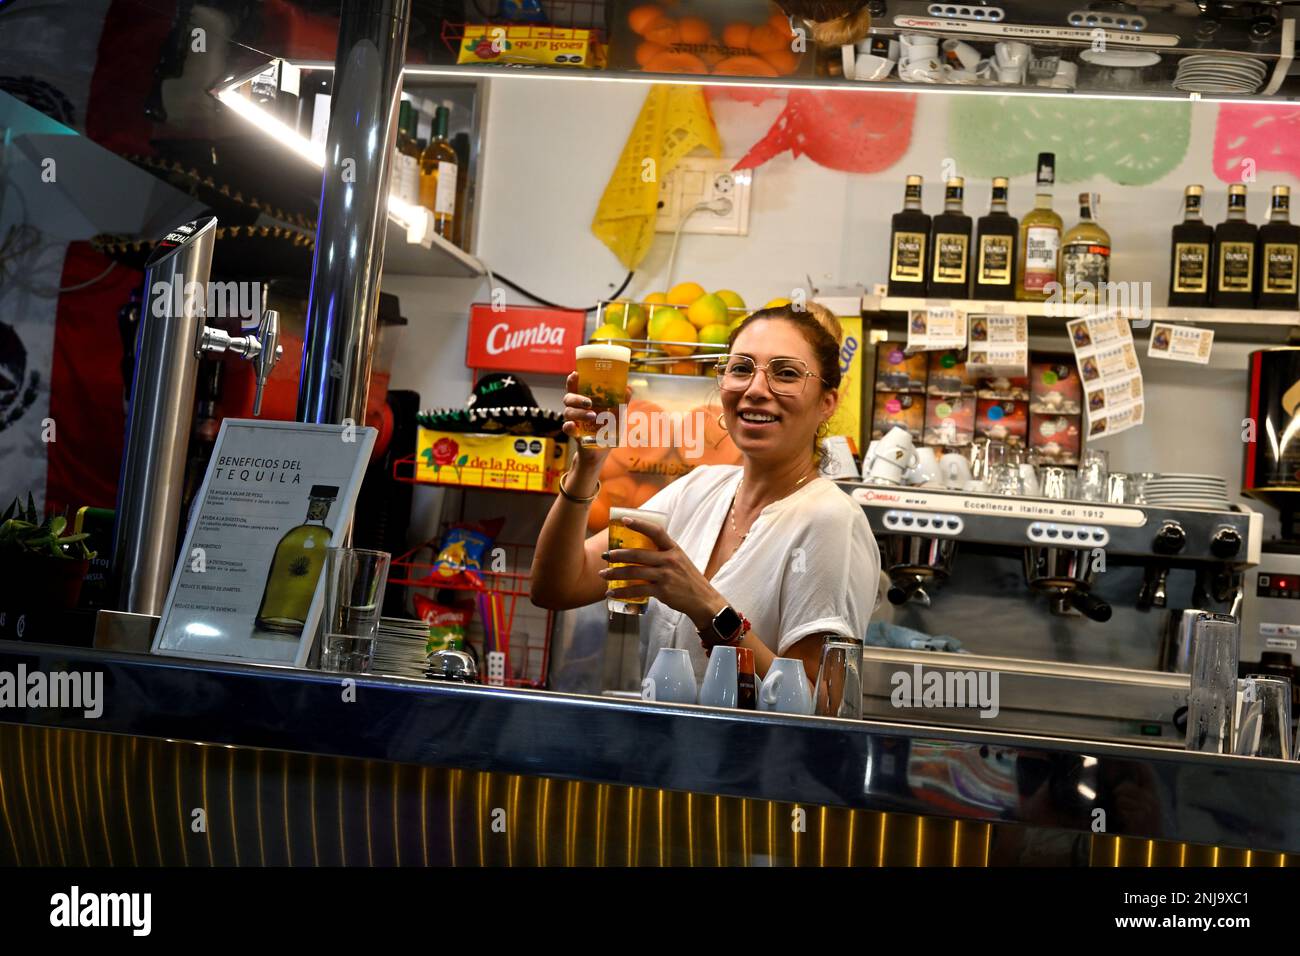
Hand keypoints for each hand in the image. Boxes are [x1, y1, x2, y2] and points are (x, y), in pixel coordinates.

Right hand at [561, 371, 631, 466]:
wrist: (601, 451)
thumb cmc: (607, 429)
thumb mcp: (617, 415)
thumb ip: (621, 403)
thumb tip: (628, 388)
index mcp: (584, 401)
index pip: (575, 387)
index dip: (573, 380)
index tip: (576, 374)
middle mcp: (576, 409)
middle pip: (568, 398)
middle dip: (577, 398)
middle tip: (589, 402)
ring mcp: (573, 421)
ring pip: (568, 412)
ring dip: (579, 413)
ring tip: (592, 416)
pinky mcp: (573, 434)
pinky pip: (566, 428)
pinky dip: (569, 426)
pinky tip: (574, 426)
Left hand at [600, 516, 726, 629]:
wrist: (702, 600)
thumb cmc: (688, 579)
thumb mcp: (680, 560)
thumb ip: (663, 554)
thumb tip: (639, 551)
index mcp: (674, 549)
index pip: (656, 531)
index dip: (640, 524)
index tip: (624, 520)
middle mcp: (670, 560)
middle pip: (638, 554)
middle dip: (618, 555)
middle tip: (605, 555)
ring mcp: (666, 576)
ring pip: (635, 573)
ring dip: (615, 574)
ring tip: (603, 575)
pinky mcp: (663, 591)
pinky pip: (637, 590)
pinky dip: (622, 592)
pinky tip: (612, 593)